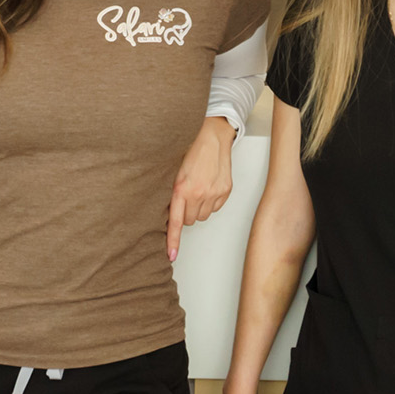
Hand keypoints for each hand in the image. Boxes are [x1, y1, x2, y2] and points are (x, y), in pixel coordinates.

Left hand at [168, 116, 236, 260]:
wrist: (212, 138)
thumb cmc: (190, 152)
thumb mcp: (173, 172)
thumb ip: (172, 193)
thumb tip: (168, 214)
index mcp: (181, 189)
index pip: (176, 222)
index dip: (173, 240)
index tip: (171, 256)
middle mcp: (199, 194)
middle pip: (190, 220)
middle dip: (186, 213)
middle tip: (185, 197)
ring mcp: (214, 194)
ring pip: (202, 216)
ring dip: (198, 208)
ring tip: (197, 189)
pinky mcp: (225, 192)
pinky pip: (215, 208)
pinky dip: (210, 202)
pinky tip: (207, 187)